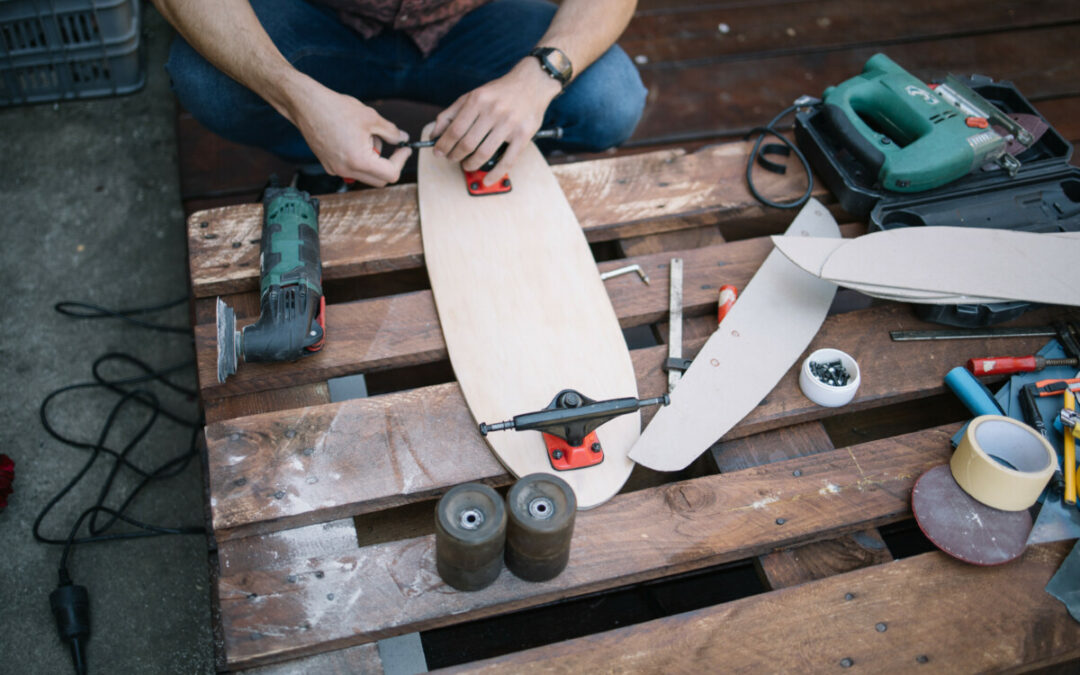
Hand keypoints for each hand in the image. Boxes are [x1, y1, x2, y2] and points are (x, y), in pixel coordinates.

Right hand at [287, 83, 411, 186]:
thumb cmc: (336, 109)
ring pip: (365, 174)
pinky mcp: (329, 165)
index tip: (405, 148)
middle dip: (389, 163)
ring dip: (373, 160)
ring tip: (366, 135)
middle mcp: (346, 170)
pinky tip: (354, 138)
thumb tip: (403, 139)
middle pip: (379, 180)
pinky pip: (351, 169)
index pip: (390, 174)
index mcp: (359, 161)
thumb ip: (391, 132)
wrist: (306, 105)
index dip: (401, 160)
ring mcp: (336, 170)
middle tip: (394, 146)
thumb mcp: (371, 118)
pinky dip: (360, 158)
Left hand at [431, 58, 561, 180]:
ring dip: (470, 164)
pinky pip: (507, 161)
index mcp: (478, 100)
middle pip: (467, 143)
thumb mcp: (472, 95)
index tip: (438, 153)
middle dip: (455, 156)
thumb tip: (434, 134)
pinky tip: (487, 180)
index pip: (454, 129)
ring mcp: (509, 124)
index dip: (443, 145)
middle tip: (452, 159)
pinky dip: (495, 174)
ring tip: (466, 165)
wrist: (532, 83)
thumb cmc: (500, 92)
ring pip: (483, 153)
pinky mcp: (523, 135)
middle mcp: (493, 111)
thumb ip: (451, 113)